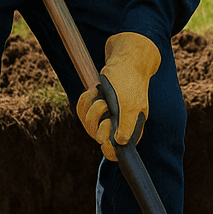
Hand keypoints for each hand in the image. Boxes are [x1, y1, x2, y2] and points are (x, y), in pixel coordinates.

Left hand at [76, 32, 161, 160]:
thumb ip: (127, 125)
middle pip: (98, 137)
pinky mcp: (95, 106)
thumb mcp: (131, 105)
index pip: (117, 151)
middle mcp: (117, 125)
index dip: (109, 150)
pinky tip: (94, 91)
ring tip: (101, 95)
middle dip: (98, 120)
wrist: (125, 62)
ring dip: (91, 107)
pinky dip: (85, 100)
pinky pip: (82, 110)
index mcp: (130, 129)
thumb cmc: (131, 83)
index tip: (104, 141)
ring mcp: (105, 116)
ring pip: (88, 123)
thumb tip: (121, 142)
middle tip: (104, 106)